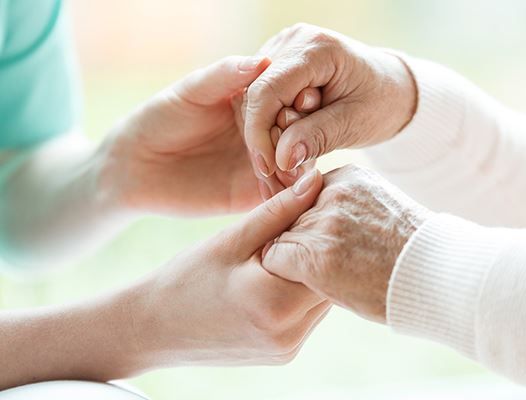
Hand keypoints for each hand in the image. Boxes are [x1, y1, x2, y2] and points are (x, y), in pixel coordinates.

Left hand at [97, 55, 297, 216]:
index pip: (290, 101)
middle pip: (300, 137)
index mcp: (257, 104)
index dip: (297, 103)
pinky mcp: (255, 196)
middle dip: (303, 140)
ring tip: (296, 172)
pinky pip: (281, 199)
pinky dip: (290, 199)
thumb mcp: (192, 90)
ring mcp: (264, 166)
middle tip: (299, 144)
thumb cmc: (161, 118)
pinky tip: (292, 196)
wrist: (136, 166)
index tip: (302, 103)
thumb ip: (226, 74)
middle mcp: (266, 134)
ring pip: (296, 169)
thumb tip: (263, 60)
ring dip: (300, 171)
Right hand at [125, 168, 329, 367]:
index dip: (324, 227)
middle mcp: (288, 334)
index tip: (315, 206)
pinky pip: (307, 315)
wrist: (154, 328)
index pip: (326, 257)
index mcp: (275, 303)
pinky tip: (282, 274)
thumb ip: (278, 211)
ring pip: (322, 298)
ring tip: (292, 248)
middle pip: (329, 280)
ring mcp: (287, 348)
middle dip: (322, 249)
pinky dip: (300, 292)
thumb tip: (315, 180)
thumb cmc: (186, 277)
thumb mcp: (231, 239)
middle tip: (307, 223)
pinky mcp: (284, 354)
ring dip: (313, 271)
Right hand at [244, 23, 416, 176]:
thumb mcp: (355, 124)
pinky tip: (293, 138)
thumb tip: (281, 158)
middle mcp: (294, 40)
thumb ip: (317, 138)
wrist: (391, 88)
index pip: (267, 90)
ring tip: (296, 153)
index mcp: (316, 48)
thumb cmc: (380, 103)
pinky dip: (272, 123)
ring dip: (270, 131)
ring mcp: (284, 47)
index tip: (268, 167)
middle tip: (289, 167)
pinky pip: (262, 97)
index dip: (259, 132)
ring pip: (254, 98)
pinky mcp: (279, 61)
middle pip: (256, 94)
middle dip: (267, 135)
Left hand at [261, 165, 429, 322]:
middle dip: (299, 240)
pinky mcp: (310, 252)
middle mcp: (329, 191)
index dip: (309, 225)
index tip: (329, 244)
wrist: (438, 278)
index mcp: (347, 177)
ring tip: (326, 275)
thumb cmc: (412, 253)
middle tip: (327, 263)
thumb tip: (316, 214)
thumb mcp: (380, 210)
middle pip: (289, 216)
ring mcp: (319, 221)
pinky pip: (273, 259)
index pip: (303, 196)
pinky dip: (285, 274)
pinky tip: (314, 283)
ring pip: (279, 237)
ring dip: (293, 259)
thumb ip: (346, 205)